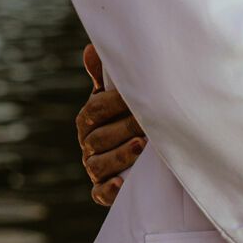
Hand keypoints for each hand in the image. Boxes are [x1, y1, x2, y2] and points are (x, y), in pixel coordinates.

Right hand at [75, 44, 146, 206]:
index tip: (136, 97)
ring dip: (120, 155)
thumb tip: (91, 48)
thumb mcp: (123, 94)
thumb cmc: (135, 112)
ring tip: (142, 145)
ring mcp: (95, 168)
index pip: (94, 110)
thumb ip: (108, 76)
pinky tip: (123, 182)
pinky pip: (99, 194)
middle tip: (148, 122)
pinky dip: (109, 189)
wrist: (154, 145)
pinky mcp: (105, 190)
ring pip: (97, 165)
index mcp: (89, 120)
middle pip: (97, 138)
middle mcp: (88, 145)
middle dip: (124, 128)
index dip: (113, 104)